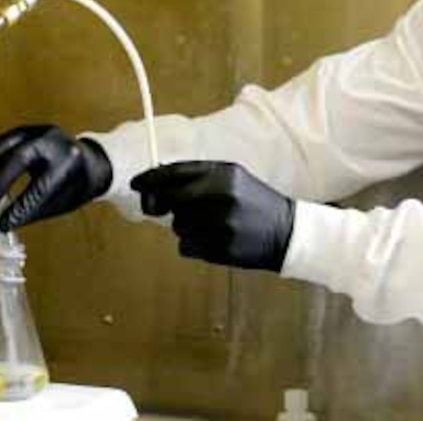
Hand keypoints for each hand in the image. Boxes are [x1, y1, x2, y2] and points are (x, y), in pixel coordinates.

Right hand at [0, 125, 111, 231]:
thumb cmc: (76, 185)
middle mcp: (55, 142)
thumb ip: (32, 211)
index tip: (4, 223)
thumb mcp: (61, 203)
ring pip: (5, 146)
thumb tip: (1, 223)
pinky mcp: (27, 130)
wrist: (91, 161)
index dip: (20, 206)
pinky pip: (2, 143)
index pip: (42, 186)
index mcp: (70, 162)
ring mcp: (39, 131)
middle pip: (20, 158)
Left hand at [131, 161, 294, 271]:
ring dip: (184, 226)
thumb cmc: (254, 201)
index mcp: (225, 174)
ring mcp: (221, 225)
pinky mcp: (220, 249)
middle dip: (163, 204)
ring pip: (177, 225)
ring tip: (209, 224)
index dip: (151, 179)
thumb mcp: (233, 178)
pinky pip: (185, 246)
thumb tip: (157, 181)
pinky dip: (192, 244)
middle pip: (172, 199)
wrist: (286, 232)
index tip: (136, 184)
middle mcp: (222, 197)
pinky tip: (212, 239)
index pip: (176, 173)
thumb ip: (199, 176)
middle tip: (162, 207)